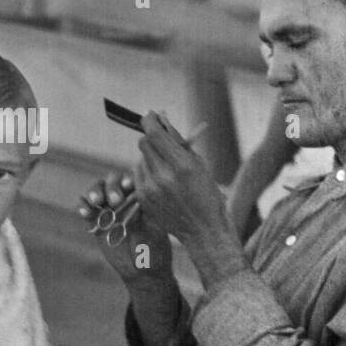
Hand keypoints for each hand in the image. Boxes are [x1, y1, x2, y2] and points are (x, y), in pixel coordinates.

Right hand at [77, 169, 172, 282]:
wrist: (141, 270)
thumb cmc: (154, 249)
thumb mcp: (154, 234)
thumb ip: (146, 218)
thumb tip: (138, 201)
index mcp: (142, 195)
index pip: (133, 179)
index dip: (129, 179)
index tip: (129, 186)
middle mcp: (124, 196)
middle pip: (113, 180)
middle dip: (112, 187)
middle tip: (115, 201)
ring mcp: (108, 206)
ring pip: (97, 189)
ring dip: (94, 192)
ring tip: (96, 202)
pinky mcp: (95, 218)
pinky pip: (85, 207)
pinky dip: (83, 206)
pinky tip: (85, 212)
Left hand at [134, 111, 246, 286]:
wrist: (203, 230)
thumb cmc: (207, 194)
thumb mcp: (200, 164)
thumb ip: (179, 142)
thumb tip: (162, 120)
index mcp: (181, 165)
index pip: (154, 134)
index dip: (150, 120)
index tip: (150, 115)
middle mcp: (163, 176)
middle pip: (143, 144)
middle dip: (151, 138)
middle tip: (160, 139)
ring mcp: (150, 189)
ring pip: (140, 160)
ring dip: (150, 158)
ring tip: (166, 168)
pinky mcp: (142, 199)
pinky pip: (138, 176)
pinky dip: (147, 174)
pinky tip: (162, 182)